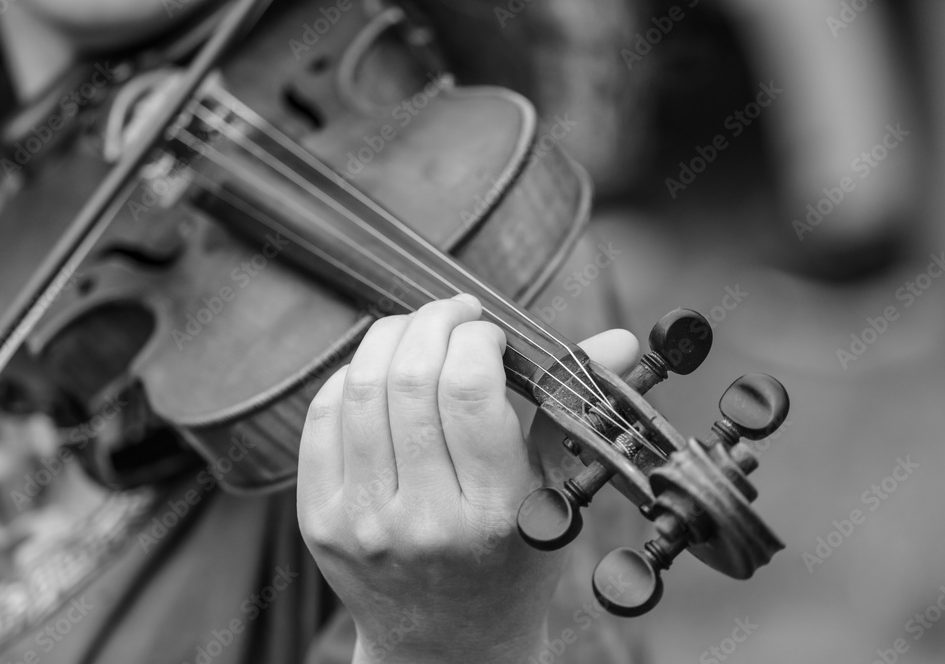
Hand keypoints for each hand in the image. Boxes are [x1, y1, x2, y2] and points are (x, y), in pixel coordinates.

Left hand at [296, 294, 637, 663]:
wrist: (447, 643)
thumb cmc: (512, 563)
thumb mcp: (554, 495)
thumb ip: (573, 409)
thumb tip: (623, 339)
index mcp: (496, 513)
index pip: (470, 391)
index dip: (476, 337)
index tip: (489, 332)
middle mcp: (425, 520)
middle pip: (411, 379)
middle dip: (433, 322)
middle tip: (452, 314)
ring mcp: (364, 522)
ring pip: (360, 389)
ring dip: (390, 338)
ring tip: (417, 331)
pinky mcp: (320, 520)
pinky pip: (322, 418)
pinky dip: (350, 377)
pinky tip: (380, 373)